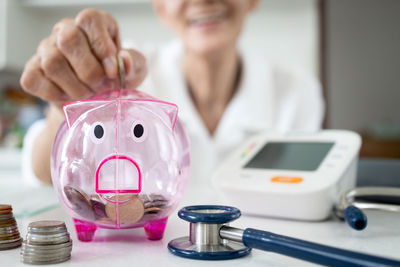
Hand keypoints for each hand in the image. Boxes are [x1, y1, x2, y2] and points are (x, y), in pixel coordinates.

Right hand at [20, 8, 146, 107]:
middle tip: (100, 86)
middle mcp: (66, 31)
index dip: (102, 47)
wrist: (97, 100)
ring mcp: (45, 50)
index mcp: (93, 24)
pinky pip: (35, 80)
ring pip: (52, 63)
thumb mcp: (134, 69)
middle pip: (68, 40)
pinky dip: (55, 95)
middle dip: (89, 71)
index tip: (112, 71)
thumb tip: (123, 60)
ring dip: (75, 87)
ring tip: (88, 94)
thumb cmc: (116, 78)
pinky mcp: (33, 71)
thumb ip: (133, 63)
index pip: (89, 20)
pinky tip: (69, 97)